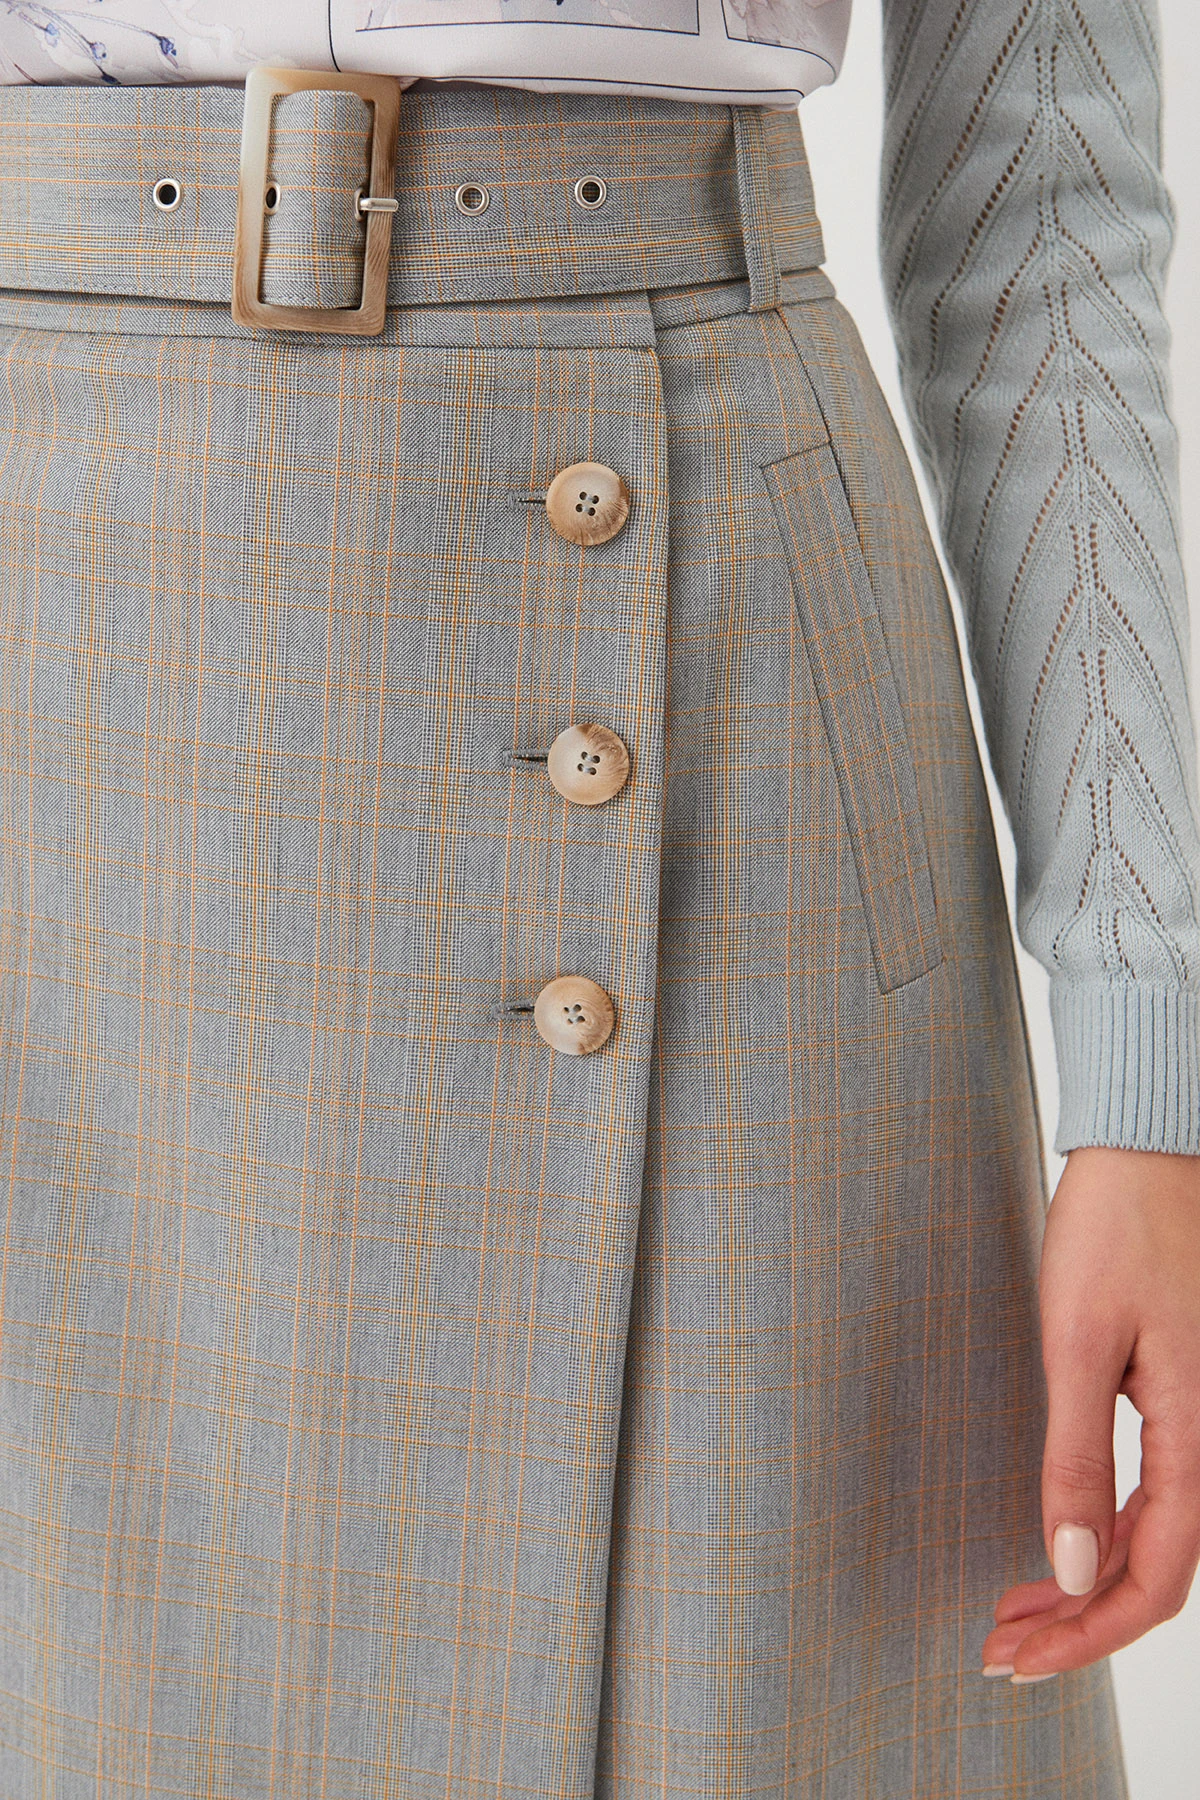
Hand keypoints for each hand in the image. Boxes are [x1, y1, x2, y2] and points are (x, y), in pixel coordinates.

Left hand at [981, 1145, 1199, 1682]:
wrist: (1144, 1155)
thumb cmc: (1115, 1229)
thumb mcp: (1077, 1342)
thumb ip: (1076, 1459)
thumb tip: (1072, 1569)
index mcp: (1199, 1434)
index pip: (1157, 1576)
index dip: (1090, 1632)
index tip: (1020, 1658)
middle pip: (1159, 1572)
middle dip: (1082, 1623)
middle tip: (1003, 1650)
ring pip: (1158, 1539)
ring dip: (1090, 1584)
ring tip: (1016, 1610)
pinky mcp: (1183, 1400)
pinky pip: (1157, 1496)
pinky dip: (1105, 1533)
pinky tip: (1061, 1545)